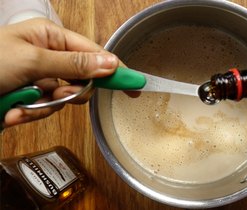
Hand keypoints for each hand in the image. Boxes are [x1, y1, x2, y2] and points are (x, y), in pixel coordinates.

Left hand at [0, 18, 118, 127]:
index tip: (132, 84)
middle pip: (82, 80)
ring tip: (22, 104)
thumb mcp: (32, 61)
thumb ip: (73, 64)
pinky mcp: (31, 96)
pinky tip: (12, 111)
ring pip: (63, 98)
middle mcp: (48, 56)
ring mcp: (39, 77)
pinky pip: (45, 108)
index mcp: (51, 37)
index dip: (113, 69)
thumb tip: (109, 63)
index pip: (93, 53)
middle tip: (57, 95)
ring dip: (43, 106)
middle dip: (69, 93)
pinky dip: (29, 113)